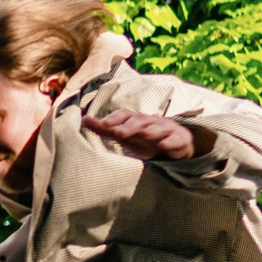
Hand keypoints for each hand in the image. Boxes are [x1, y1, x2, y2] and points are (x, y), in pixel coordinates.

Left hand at [82, 108, 209, 161]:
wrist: (174, 143)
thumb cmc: (144, 138)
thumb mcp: (124, 134)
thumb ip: (105, 128)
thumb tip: (84, 120)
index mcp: (136, 120)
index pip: (125, 115)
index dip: (115, 118)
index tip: (103, 124)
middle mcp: (150, 121)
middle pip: (140, 121)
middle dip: (129, 126)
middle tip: (118, 132)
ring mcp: (166, 129)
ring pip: (158, 128)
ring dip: (150, 131)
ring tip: (143, 135)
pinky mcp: (178, 139)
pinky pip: (175, 140)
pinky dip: (170, 142)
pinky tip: (163, 145)